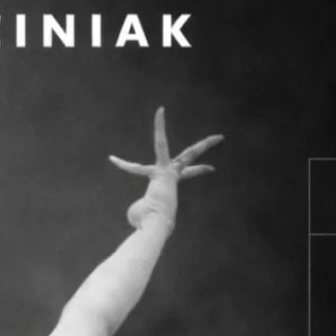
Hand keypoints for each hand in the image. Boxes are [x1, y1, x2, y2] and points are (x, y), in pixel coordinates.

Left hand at [109, 106, 222, 229]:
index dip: (199, 170)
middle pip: (188, 157)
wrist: (156, 225)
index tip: (212, 168)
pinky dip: (124, 165)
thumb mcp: (144, 216)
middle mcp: (171, 176)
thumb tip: (136, 216)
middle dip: (202, 147)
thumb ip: (140, 211)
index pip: (188, 173)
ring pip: (162, 145)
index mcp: (170, 184)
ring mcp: (165, 172)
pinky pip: (136, 167)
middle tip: (219, 137)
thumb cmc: (148, 224)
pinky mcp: (157, 173)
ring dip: (159, 128)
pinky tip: (116, 154)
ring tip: (159, 111)